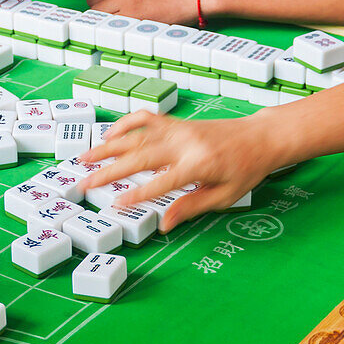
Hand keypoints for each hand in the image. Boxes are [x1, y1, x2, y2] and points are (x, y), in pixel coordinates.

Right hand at [79, 111, 283, 229]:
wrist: (259, 136)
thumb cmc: (245, 169)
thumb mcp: (224, 196)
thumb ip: (191, 207)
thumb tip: (164, 223)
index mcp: (198, 165)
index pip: (160, 183)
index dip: (137, 195)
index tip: (116, 204)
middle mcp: (184, 144)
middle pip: (138, 158)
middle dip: (108, 171)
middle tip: (84, 183)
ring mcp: (177, 129)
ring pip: (135, 137)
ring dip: (106, 147)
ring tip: (83, 158)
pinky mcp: (175, 122)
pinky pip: (145, 119)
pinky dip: (125, 125)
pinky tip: (110, 136)